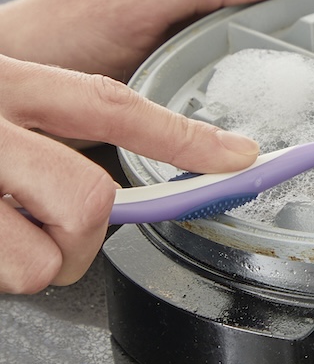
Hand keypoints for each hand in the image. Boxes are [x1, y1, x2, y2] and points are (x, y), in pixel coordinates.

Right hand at [0, 56, 260, 293]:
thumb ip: (48, 112)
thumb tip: (130, 153)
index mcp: (9, 84)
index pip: (110, 106)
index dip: (181, 137)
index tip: (240, 155)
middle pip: (89, 199)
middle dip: (91, 229)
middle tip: (62, 227)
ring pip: (47, 259)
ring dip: (41, 260)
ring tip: (9, 233)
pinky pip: (8, 278)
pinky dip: (4, 274)